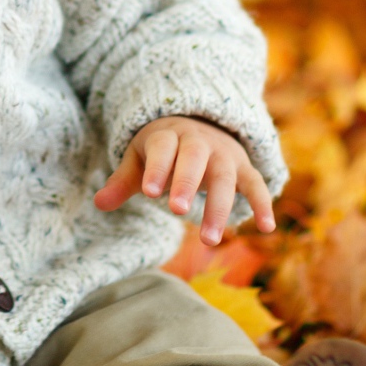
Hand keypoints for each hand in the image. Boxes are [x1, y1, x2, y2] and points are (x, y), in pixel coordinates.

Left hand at [93, 116, 274, 244]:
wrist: (200, 124)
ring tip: (209, 241)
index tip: (149, 192)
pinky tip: (267, 229)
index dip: (157, 168)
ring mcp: (224, 155)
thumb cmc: (163, 149)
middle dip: (187, 183)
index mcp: (169, 135)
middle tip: (176, 211)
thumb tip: (98, 203)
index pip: (163, 148)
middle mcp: (199, 142)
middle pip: (194, 159)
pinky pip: (256, 184)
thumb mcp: (140, 158)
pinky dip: (263, 204)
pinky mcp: (243, 168)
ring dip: (219, 207)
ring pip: (225, 177)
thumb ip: (123, 181)